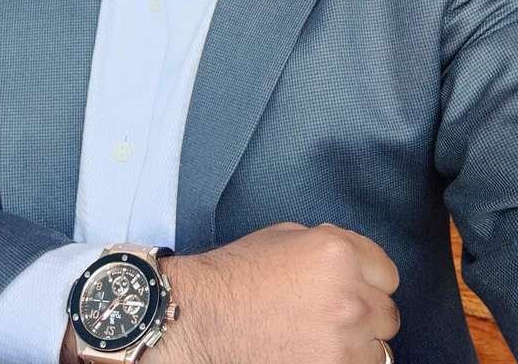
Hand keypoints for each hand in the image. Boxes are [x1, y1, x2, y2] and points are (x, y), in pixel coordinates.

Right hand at [151, 221, 399, 363]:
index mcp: (338, 252)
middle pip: (388, 313)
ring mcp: (343, 343)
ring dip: (358, 345)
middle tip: (332, 315)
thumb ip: (330, 247)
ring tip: (321, 339)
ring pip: (380, 350)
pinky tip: (315, 354)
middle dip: (365, 313)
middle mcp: (349, 296)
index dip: (367, 279)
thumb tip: (356, 264)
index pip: (387, 273)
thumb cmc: (236, 276)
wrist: (200, 320)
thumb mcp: (285, 237)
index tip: (352, 286)